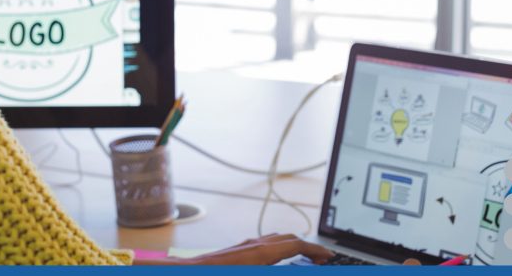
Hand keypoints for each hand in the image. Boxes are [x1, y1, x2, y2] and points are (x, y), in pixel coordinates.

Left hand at [134, 233, 333, 265]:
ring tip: (303, 258)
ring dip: (292, 246)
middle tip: (321, 258)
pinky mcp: (234, 252)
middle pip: (287, 239)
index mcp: (259, 253)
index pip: (295, 246)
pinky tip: (276, 259)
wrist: (183, 273)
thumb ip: (275, 265)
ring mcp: (242, 246)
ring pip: (274, 240)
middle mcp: (252, 245)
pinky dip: (277, 248)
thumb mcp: (253, 270)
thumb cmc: (213, 273)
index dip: (315, 250)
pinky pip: (262, 245)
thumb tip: (293, 262)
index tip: (328, 256)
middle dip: (307, 247)